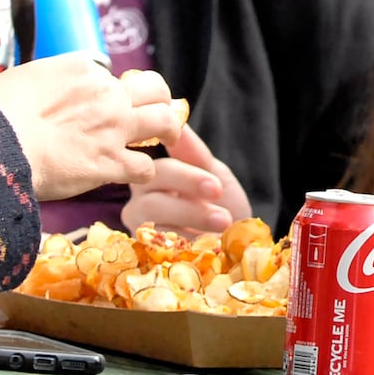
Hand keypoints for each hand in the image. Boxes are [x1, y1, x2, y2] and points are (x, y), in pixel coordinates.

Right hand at [0, 56, 182, 202]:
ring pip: (164, 121)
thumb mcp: (18, 81)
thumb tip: (32, 93)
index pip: (110, 75)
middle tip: (160, 110)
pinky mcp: (112, 162)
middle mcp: (106, 93)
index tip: (105, 103)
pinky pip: (146, 167)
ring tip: (169, 138)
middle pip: (154, 88)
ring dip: (170, 130)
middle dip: (160, 98)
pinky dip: (144, 172)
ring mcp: (114, 127)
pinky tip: (135, 174)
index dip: (111, 90)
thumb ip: (40, 85)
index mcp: (81, 68)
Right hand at [120, 125, 251, 235]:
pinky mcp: (143, 253)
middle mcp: (139, 200)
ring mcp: (139, 227)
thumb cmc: (223, 205)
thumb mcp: (215, 174)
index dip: (186, 176)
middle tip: (220, 206)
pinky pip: (157, 246)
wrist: (234, 244)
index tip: (215, 186)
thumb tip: (178, 121)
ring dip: (191, 219)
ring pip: (153, 216)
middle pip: (152, 191)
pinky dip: (185, 243)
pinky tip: (206, 244)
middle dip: (189, 195)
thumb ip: (194, 152)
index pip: (159, 168)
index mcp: (155, 176)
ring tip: (222, 223)